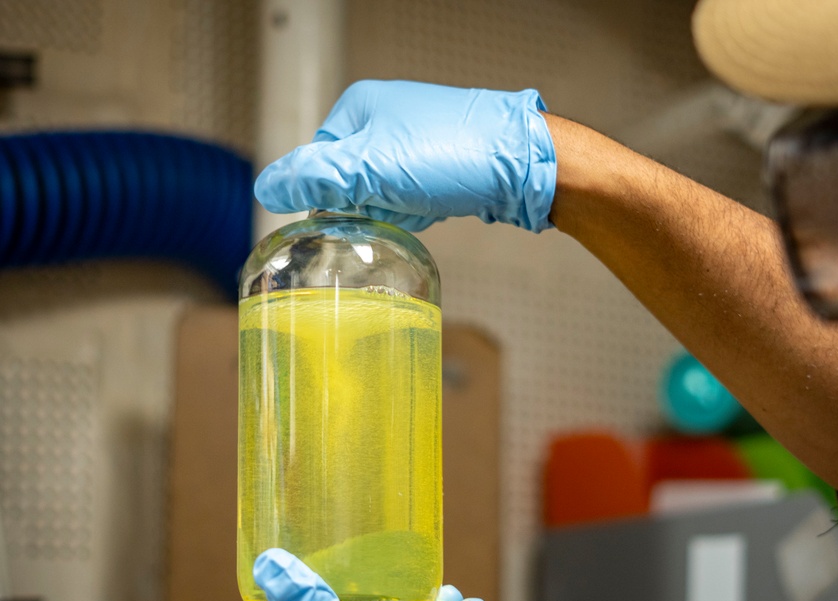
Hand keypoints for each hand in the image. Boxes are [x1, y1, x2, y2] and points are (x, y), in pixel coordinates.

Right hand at [254, 79, 556, 232]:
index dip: (333, 194)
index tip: (356, 206)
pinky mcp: (440, 164)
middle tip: (395, 205)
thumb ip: (314, 178)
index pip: (317, 162)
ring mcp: (416, 140)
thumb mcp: (369, 168)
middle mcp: (386, 118)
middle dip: (369, 204)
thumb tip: (266, 188)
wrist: (524, 163)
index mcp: (360, 107)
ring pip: (381, 192)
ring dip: (396, 210)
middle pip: (349, 180)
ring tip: (422, 204)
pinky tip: (435, 208)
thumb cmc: (452, 155)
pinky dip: (419, 210)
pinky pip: (411, 197)